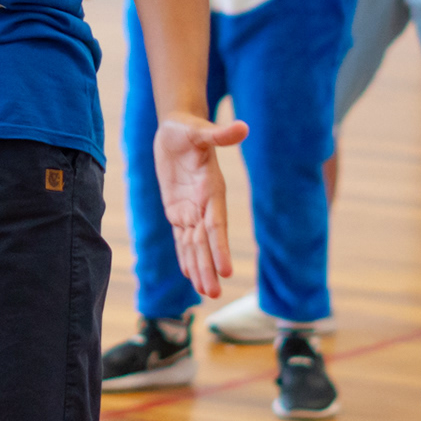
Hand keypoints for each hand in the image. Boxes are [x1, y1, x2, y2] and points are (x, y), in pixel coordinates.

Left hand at [152, 114, 248, 296]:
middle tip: (213, 293)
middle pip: (206, 241)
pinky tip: (189, 274)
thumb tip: (243, 127)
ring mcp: (191, 210)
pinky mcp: (177, 210)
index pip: (216, 224)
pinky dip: (185, 255)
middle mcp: (204, 205)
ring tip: (206, 292)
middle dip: (208, 267)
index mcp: (212, 190)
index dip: (218, 247)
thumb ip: (219, 135)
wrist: (176, 130)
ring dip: (199, 267)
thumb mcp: (199, 130)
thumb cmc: (188, 129)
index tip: (224, 270)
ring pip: (195, 244)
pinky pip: (181, 237)